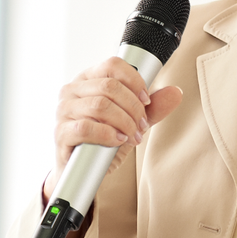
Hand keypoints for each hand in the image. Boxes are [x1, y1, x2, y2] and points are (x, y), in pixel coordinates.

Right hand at [49, 57, 185, 189]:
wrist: (82, 172)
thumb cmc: (104, 140)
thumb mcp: (132, 121)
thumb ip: (152, 107)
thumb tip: (176, 92)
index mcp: (88, 79)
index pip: (113, 65)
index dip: (135, 81)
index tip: (146, 100)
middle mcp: (72, 90)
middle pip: (109, 87)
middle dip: (133, 107)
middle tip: (142, 125)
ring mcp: (63, 111)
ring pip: (100, 105)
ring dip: (124, 122)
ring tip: (132, 136)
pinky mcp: (60, 133)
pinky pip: (85, 127)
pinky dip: (108, 134)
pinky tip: (118, 141)